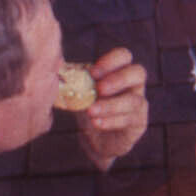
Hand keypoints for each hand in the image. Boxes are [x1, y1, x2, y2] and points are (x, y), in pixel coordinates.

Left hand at [78, 47, 147, 171]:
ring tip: (91, 111)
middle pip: (138, 73)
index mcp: (119, 70)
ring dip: (110, 105)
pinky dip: (111, 121)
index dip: (111, 61)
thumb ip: (73, 78)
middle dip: (118, 79)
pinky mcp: (138, 123)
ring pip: (133, 101)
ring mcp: (139, 104)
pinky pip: (129, 120)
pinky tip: (96, 123)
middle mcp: (134, 85)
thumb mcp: (80, 92)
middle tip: (99, 89)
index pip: (124, 56)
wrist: (95, 139)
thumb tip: (56, 64)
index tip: (92, 72)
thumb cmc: (88, 108)